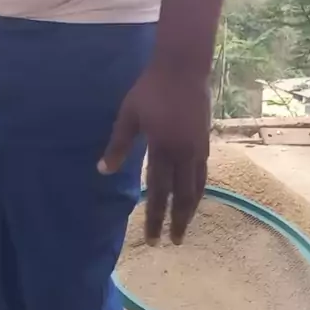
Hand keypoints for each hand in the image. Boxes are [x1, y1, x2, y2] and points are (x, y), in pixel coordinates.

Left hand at [99, 58, 210, 244]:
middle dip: (177, 221)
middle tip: (173, 242)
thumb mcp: (129, 115)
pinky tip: (195, 192)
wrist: (183, 67)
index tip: (153, 240)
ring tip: (186, 224)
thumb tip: (103, 171)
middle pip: (183, 196)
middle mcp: (184, 153)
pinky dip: (199, 188)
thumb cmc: (151, 89)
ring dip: (191, 208)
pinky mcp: (206, 139)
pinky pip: (203, 172)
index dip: (156, 217)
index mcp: (163, 149)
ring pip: (197, 186)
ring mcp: (199, 147)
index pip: (159, 192)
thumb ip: (118, 145)